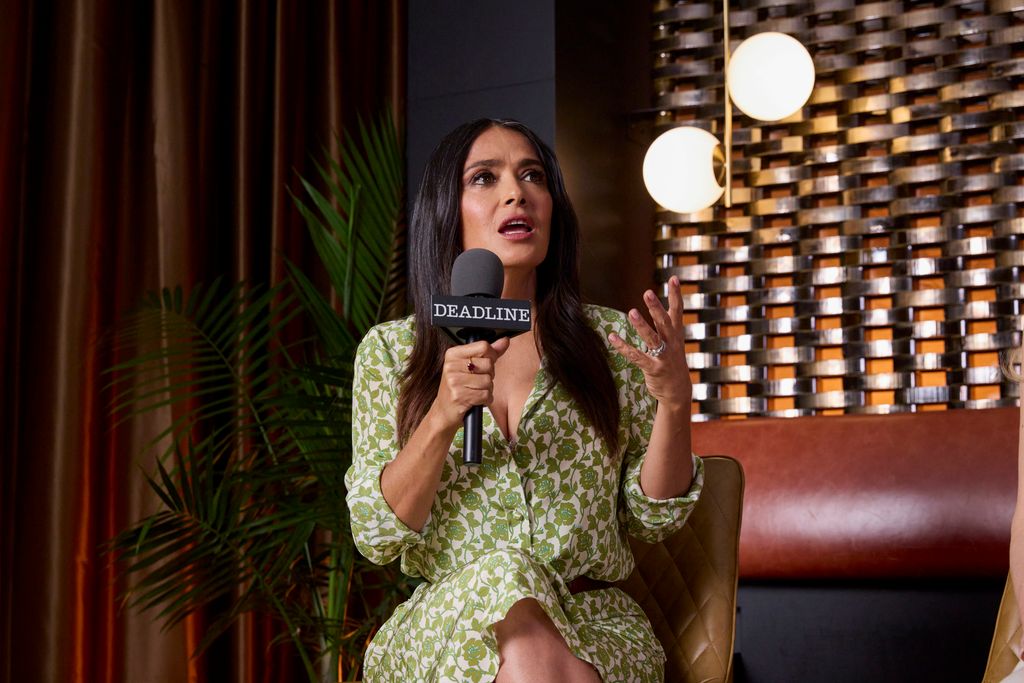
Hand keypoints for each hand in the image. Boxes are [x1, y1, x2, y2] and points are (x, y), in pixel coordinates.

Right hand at [429, 337, 510, 429]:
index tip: (485, 364)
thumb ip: (489, 353)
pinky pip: (485, 395)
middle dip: (489, 375)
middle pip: (488, 364)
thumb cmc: (458, 387)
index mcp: (453, 354)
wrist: (444, 410)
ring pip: (488, 381)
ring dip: (487, 389)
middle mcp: (451, 366)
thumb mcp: (470, 366)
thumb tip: (505, 341)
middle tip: (477, 381)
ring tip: (475, 390)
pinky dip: (485, 399)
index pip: (483, 346)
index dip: (491, 356)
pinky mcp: (459, 396)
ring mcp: (454, 381)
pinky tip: (476, 399)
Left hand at [608, 276, 691, 411]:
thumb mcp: (673, 341)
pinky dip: (624, 347)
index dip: (676, 294)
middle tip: (647, 293)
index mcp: (676, 334)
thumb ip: (665, 324)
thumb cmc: (672, 362)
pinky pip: (637, 357)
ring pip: (652, 338)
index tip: (673, 278)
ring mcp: (664, 357)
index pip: (678, 310)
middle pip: (664, 322)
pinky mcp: (654, 368)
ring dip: (641, 326)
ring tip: (631, 312)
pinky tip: (612, 338)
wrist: (678, 391)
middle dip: (656, 307)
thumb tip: (655, 304)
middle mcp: (672, 343)